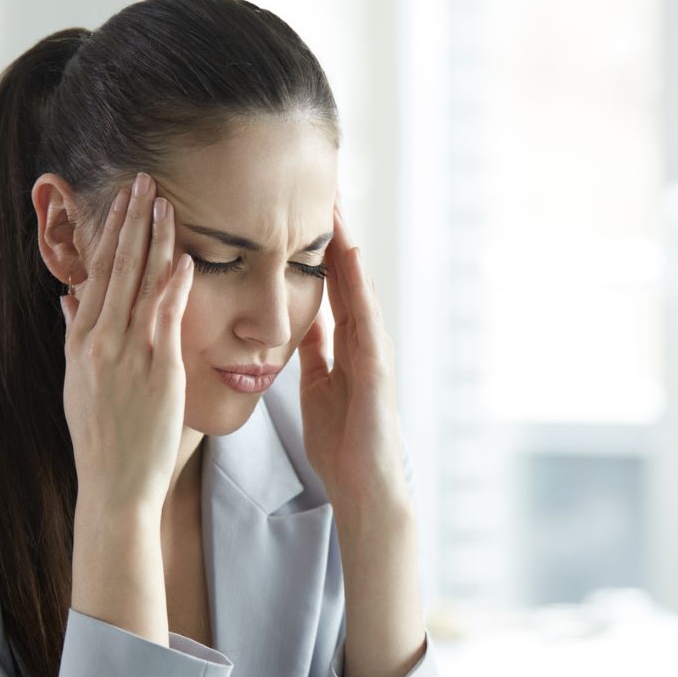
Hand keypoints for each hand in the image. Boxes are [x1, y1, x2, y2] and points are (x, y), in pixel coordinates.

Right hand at [59, 172, 194, 516]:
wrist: (114, 485)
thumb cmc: (102, 440)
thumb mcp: (76, 384)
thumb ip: (74, 338)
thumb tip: (67, 301)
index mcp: (79, 341)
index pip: (96, 273)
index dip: (110, 233)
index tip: (121, 201)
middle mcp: (98, 341)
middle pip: (114, 267)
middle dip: (129, 220)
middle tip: (141, 180)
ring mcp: (126, 354)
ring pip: (139, 283)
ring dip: (153, 239)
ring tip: (163, 201)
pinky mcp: (155, 370)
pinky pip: (165, 318)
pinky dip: (174, 285)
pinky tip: (184, 257)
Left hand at [299, 205, 410, 517]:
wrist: (363, 488)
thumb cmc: (342, 444)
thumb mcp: (318, 386)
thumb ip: (315, 353)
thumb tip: (302, 321)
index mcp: (345, 346)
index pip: (331, 287)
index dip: (316, 250)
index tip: (299, 211)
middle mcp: (364, 342)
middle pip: (348, 279)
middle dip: (336, 236)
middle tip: (323, 188)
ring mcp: (375, 353)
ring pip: (361, 290)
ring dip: (350, 250)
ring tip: (337, 210)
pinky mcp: (378, 371)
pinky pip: (367, 320)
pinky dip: (360, 288)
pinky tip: (350, 259)